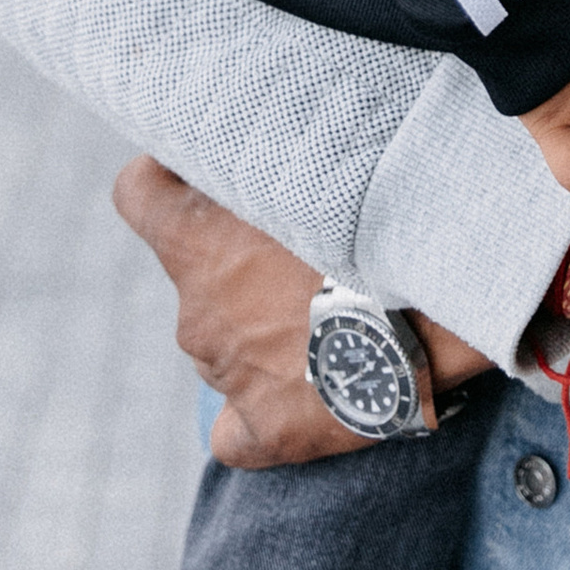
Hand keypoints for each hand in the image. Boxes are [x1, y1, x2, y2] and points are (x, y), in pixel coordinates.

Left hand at [110, 159, 492, 469]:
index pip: (138, 194)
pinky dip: (262, 411)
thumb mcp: (318, 162)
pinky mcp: (266, 430)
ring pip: (228, 346)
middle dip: (242, 264)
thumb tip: (277, 137)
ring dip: (267, 328)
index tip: (201, 171)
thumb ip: (276, 155)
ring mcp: (227, 376)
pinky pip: (237, 432)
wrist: (431, 305)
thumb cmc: (375, 217)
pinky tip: (304, 393)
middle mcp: (197, 313)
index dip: (164, 179)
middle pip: (199, 279)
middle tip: (314, 247)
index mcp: (197, 244)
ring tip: (341, 311)